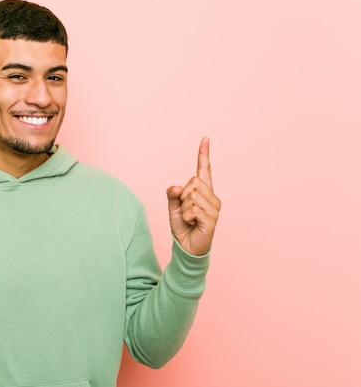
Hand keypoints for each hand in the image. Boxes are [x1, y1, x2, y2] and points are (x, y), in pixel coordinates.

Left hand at [166, 137, 220, 255]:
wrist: (187, 247)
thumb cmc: (183, 227)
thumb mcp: (174, 208)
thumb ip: (173, 195)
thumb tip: (175, 186)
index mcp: (204, 192)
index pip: (204, 170)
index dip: (203, 154)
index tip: (205, 139)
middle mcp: (212, 198)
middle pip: (193, 181)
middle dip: (183, 194)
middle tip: (185, 210)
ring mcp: (214, 208)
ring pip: (192, 194)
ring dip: (184, 208)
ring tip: (190, 218)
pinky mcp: (212, 219)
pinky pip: (193, 209)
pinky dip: (187, 216)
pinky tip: (192, 223)